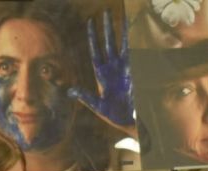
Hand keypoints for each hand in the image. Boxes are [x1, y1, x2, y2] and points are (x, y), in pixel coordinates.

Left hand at [68, 10, 135, 134]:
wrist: (128, 120)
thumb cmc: (112, 114)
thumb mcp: (96, 106)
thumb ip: (85, 97)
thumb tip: (70, 92)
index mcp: (101, 74)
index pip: (95, 50)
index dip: (93, 36)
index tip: (90, 22)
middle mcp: (112, 68)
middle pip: (109, 42)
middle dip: (107, 28)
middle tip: (106, 12)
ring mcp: (123, 68)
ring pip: (123, 45)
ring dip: (123, 31)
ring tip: (124, 16)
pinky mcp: (134, 73)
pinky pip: (135, 55)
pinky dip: (136, 44)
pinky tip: (137, 32)